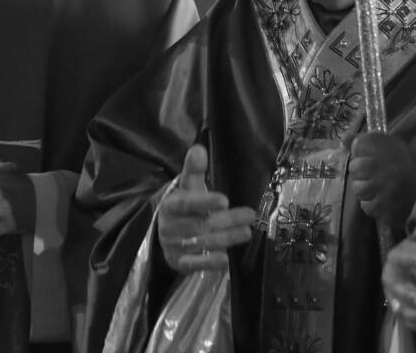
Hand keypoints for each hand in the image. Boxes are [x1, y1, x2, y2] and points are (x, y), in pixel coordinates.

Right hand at [157, 144, 255, 272]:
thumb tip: (199, 149)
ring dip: (226, 239)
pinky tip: (226, 259)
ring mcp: (175, 246)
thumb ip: (194, 169)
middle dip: (227, 221)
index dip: (205, 202)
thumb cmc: (183, 204)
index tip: (225, 200)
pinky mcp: (180, 263)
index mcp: (171, 205)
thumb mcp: (187, 186)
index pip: (187, 203)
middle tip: (249, 215)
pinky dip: (210, 263)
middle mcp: (171, 227)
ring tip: (247, 233)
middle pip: (200, 225)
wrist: (166, 231)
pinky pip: (194, 265)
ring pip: (201, 244)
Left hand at [347, 132, 415, 231]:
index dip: (363, 153)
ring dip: (366, 190)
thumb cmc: (406, 167)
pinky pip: (366, 205)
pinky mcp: (380, 206)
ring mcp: (380, 185)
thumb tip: (343, 137)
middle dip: (362, 173)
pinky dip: (372, 205)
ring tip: (382, 189)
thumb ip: (363, 142)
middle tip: (377, 175)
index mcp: (385, 144)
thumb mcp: (389, 147)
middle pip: (355, 167)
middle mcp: (380, 163)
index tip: (372, 157)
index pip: (358, 145)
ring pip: (358, 188)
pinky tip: (384, 200)